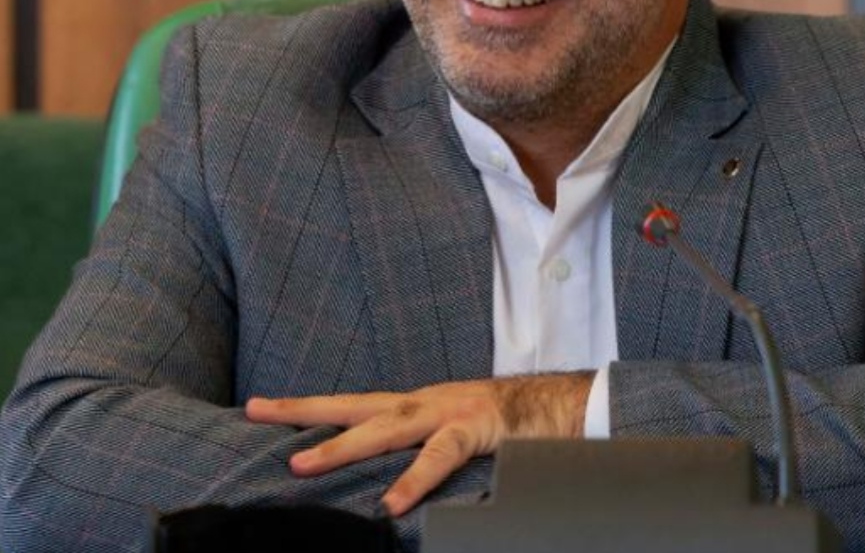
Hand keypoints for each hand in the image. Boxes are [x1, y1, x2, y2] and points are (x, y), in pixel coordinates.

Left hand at [245, 372, 592, 515]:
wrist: (566, 405)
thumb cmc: (512, 426)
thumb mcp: (458, 436)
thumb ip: (422, 451)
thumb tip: (382, 484)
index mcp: (420, 406)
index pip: (356, 405)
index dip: (311, 407)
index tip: (262, 408)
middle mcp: (427, 402)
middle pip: (357, 403)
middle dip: (306, 409)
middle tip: (256, 410)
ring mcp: (451, 411)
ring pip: (389, 425)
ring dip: (343, 443)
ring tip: (302, 465)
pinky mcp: (478, 428)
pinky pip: (442, 455)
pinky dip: (415, 479)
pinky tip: (392, 505)